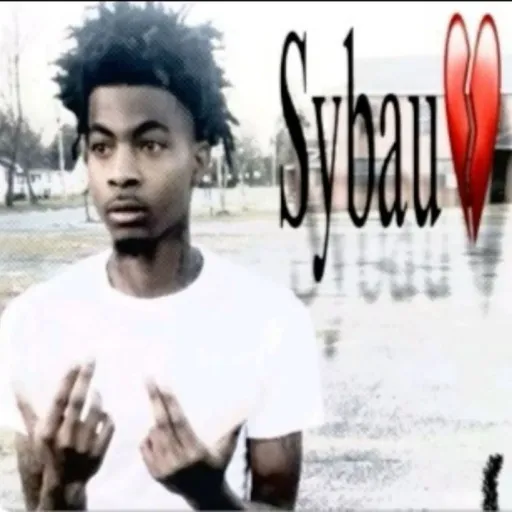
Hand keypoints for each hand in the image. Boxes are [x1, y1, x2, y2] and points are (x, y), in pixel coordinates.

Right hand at [15, 361, 114, 507]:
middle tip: (92, 359)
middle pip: (78, 401)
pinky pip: (109, 425)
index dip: (68, 380)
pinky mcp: (99, 452)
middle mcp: (65, 437)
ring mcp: (83, 445)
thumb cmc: (48, 451)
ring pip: (97, 411)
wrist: (64, 483)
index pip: (59, 400)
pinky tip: (103, 413)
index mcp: (47, 431)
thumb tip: (16, 382)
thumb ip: (27, 407)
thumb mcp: (35, 431)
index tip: (76, 361)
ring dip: (98, 397)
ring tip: (95, 391)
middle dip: (85, 377)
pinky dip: (107, 415)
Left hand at [141, 380, 240, 505]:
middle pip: (162, 424)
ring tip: (160, 409)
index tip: (164, 384)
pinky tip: (156, 432)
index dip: (171, 402)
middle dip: (155, 400)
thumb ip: (234, 429)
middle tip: (149, 380)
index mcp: (195, 451)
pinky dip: (149, 437)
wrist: (205, 497)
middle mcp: (178, 461)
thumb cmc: (218, 466)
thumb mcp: (227, 449)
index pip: (179, 421)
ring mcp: (164, 469)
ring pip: (153, 435)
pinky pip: (146, 448)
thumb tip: (247, 409)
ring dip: (155, 421)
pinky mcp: (155, 474)